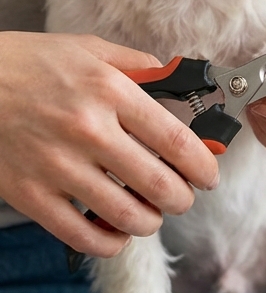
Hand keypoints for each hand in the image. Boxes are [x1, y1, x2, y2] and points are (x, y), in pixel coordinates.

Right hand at [0, 33, 218, 256]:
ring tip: (149, 213)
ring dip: (150, 222)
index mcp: (109, 92)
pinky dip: (109, 242)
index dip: (203, 167)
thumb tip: (180, 83)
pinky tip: (113, 230)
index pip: (176, 141)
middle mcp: (87, 131)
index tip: (209, 176)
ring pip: (128, 217)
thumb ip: (140, 66)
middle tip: (181, 197)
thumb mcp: (89, 50)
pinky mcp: (29, 195)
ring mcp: (57, 166)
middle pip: (160, 185)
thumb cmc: (30, 63)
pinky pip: (83, 237)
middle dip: (182, 199)